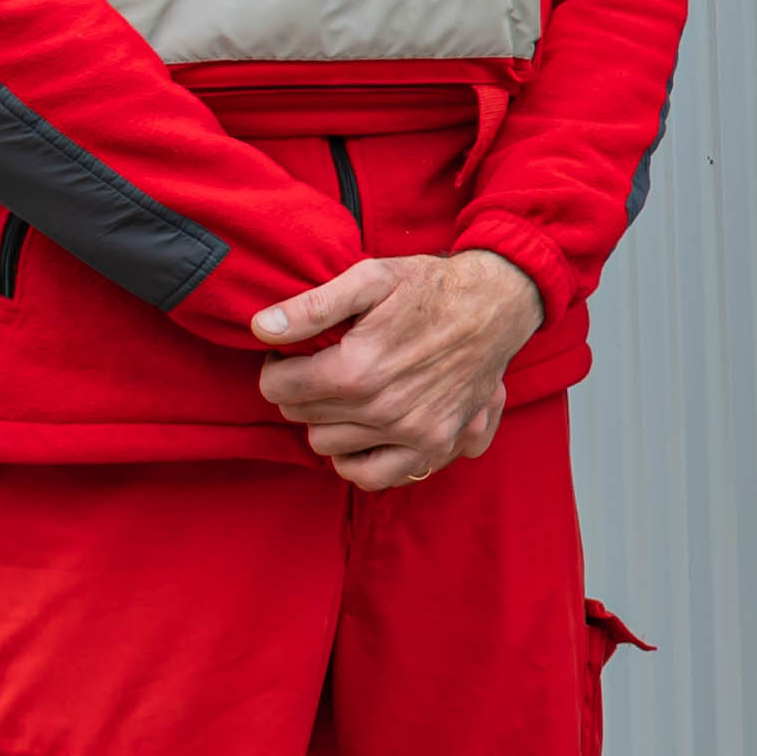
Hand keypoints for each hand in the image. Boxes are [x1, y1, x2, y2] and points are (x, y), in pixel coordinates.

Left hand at [249, 248, 543, 490]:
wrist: (496, 305)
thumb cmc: (430, 288)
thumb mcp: (370, 278)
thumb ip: (311, 306)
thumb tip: (260, 328)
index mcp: (357, 369)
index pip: (277, 388)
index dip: (276, 367)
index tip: (291, 353)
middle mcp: (381, 409)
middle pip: (300, 417)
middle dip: (300, 390)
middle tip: (320, 366)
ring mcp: (410, 433)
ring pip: (327, 446)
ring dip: (325, 421)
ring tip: (342, 393)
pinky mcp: (433, 446)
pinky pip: (371, 476)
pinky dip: (355, 460)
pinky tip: (358, 432)